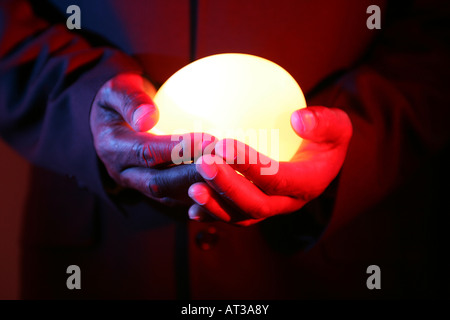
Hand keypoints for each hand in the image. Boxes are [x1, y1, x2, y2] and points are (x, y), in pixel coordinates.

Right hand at [90, 73, 213, 205]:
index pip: (145, 153)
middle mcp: (124, 173)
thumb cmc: (121, 98)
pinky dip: (202, 199)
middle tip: (225, 164)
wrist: (113, 121)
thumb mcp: (117, 89)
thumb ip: (131, 101)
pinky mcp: (155, 191)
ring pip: (171, 196)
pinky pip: (178, 200)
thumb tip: (148, 119)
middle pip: (160, 182)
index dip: (176, 149)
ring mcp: (140, 186)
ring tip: (230, 178)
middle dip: (193, 176)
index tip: (208, 141)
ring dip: (200, 190)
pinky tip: (226, 192)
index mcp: (112, 147)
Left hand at [187, 106, 352, 224]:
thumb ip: (324, 123)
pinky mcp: (254, 210)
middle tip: (203, 164)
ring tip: (192, 188)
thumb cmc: (326, 139)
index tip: (224, 145)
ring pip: (241, 216)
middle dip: (228, 186)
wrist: (321, 162)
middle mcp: (287, 203)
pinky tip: (191, 207)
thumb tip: (297, 120)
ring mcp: (270, 209)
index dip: (250, 166)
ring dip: (215, 204)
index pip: (277, 179)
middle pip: (256, 205)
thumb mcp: (337, 126)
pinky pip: (232, 217)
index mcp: (308, 184)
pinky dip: (212, 214)